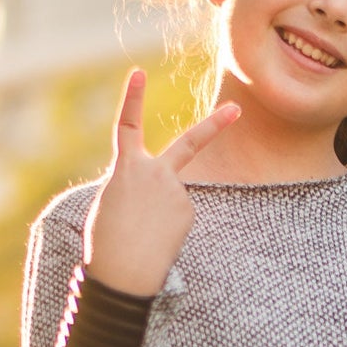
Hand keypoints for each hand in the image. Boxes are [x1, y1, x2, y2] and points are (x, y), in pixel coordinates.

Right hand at [82, 70, 240, 296]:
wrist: (123, 272)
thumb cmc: (107, 241)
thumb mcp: (112, 203)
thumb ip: (134, 185)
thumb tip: (158, 192)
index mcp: (126, 167)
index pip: (127, 124)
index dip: (132, 97)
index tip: (138, 73)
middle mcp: (156, 172)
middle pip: (189, 143)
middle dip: (216, 124)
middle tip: (238, 109)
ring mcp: (176, 192)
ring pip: (172, 196)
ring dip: (159, 214)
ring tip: (143, 233)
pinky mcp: (188, 211)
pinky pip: (178, 214)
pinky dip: (167, 226)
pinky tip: (157, 239)